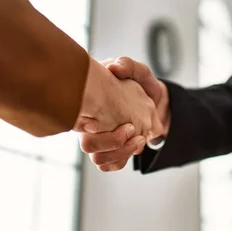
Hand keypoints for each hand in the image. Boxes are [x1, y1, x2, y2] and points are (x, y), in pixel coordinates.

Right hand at [79, 57, 170, 171]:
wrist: (154, 100)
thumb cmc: (140, 83)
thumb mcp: (136, 70)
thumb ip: (127, 65)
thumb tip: (113, 68)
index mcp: (92, 105)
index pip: (78, 119)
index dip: (85, 124)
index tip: (99, 123)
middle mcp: (92, 124)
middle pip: (88, 145)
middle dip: (111, 142)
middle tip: (131, 129)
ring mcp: (102, 139)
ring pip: (98, 158)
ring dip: (120, 152)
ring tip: (139, 138)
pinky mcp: (114, 150)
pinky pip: (108, 165)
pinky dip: (121, 159)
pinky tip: (135, 145)